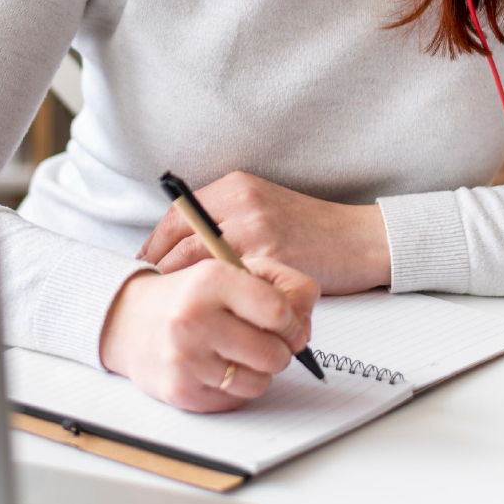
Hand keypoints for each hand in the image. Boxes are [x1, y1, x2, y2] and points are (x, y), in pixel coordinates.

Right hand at [99, 256, 319, 411]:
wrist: (129, 320)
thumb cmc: (193, 295)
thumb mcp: (235, 269)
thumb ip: (283, 284)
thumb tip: (305, 325)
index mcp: (210, 280)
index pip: (278, 311)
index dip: (292, 323)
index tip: (287, 325)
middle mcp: (193, 319)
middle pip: (274, 354)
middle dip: (279, 350)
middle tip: (264, 340)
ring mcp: (185, 359)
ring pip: (259, 382)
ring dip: (258, 370)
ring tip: (238, 351)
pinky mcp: (182, 391)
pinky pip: (236, 400)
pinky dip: (236, 386)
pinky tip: (217, 366)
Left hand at [136, 171, 390, 295]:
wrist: (360, 240)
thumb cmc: (313, 230)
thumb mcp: (265, 209)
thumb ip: (228, 220)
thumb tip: (183, 247)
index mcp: (236, 188)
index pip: (177, 215)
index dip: (154, 246)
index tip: (143, 268)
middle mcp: (241, 203)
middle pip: (180, 240)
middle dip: (161, 272)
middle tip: (151, 297)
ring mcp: (255, 229)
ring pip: (197, 264)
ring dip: (181, 290)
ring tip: (173, 309)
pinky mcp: (270, 257)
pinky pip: (227, 284)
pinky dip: (213, 301)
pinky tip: (209, 315)